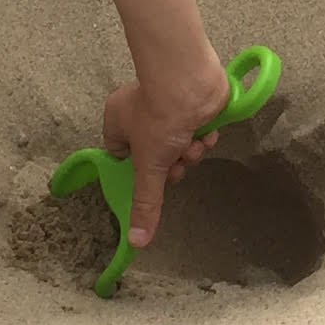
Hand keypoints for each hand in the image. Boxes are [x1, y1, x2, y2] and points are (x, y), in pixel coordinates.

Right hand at [101, 55, 232, 247]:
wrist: (193, 82)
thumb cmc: (161, 115)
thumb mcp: (150, 166)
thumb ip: (145, 203)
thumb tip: (136, 242)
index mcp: (118, 119)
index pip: (122, 154)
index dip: (140, 169)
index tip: (153, 176)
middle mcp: (141, 110)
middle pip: (156, 154)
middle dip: (172, 163)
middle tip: (177, 162)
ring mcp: (169, 106)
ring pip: (179, 145)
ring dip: (190, 151)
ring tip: (192, 143)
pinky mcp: (193, 104)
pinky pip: (197, 130)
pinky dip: (204, 136)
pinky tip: (206, 132)